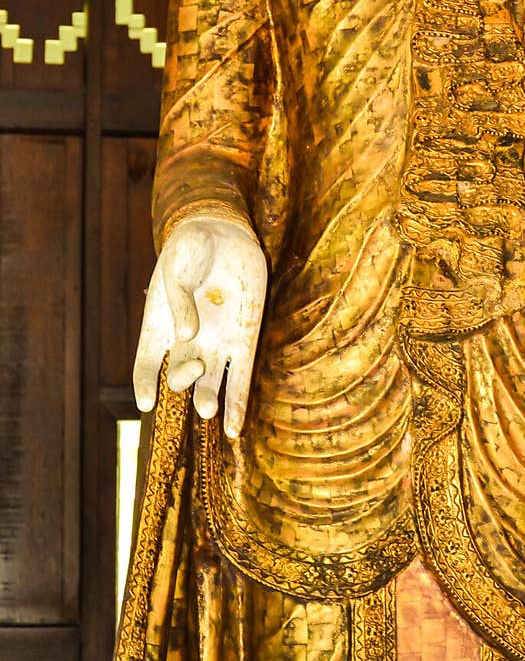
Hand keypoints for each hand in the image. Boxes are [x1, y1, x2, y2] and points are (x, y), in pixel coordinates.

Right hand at [133, 215, 267, 437]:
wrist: (223, 232)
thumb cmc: (191, 247)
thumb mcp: (179, 268)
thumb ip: (180, 300)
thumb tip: (187, 335)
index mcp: (160, 326)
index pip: (146, 364)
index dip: (144, 384)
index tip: (145, 402)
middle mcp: (186, 342)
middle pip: (179, 375)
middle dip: (184, 379)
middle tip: (193, 367)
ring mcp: (216, 343)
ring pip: (209, 385)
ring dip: (208, 400)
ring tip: (209, 409)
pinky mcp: (244, 340)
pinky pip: (240, 379)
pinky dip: (238, 403)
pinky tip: (236, 428)